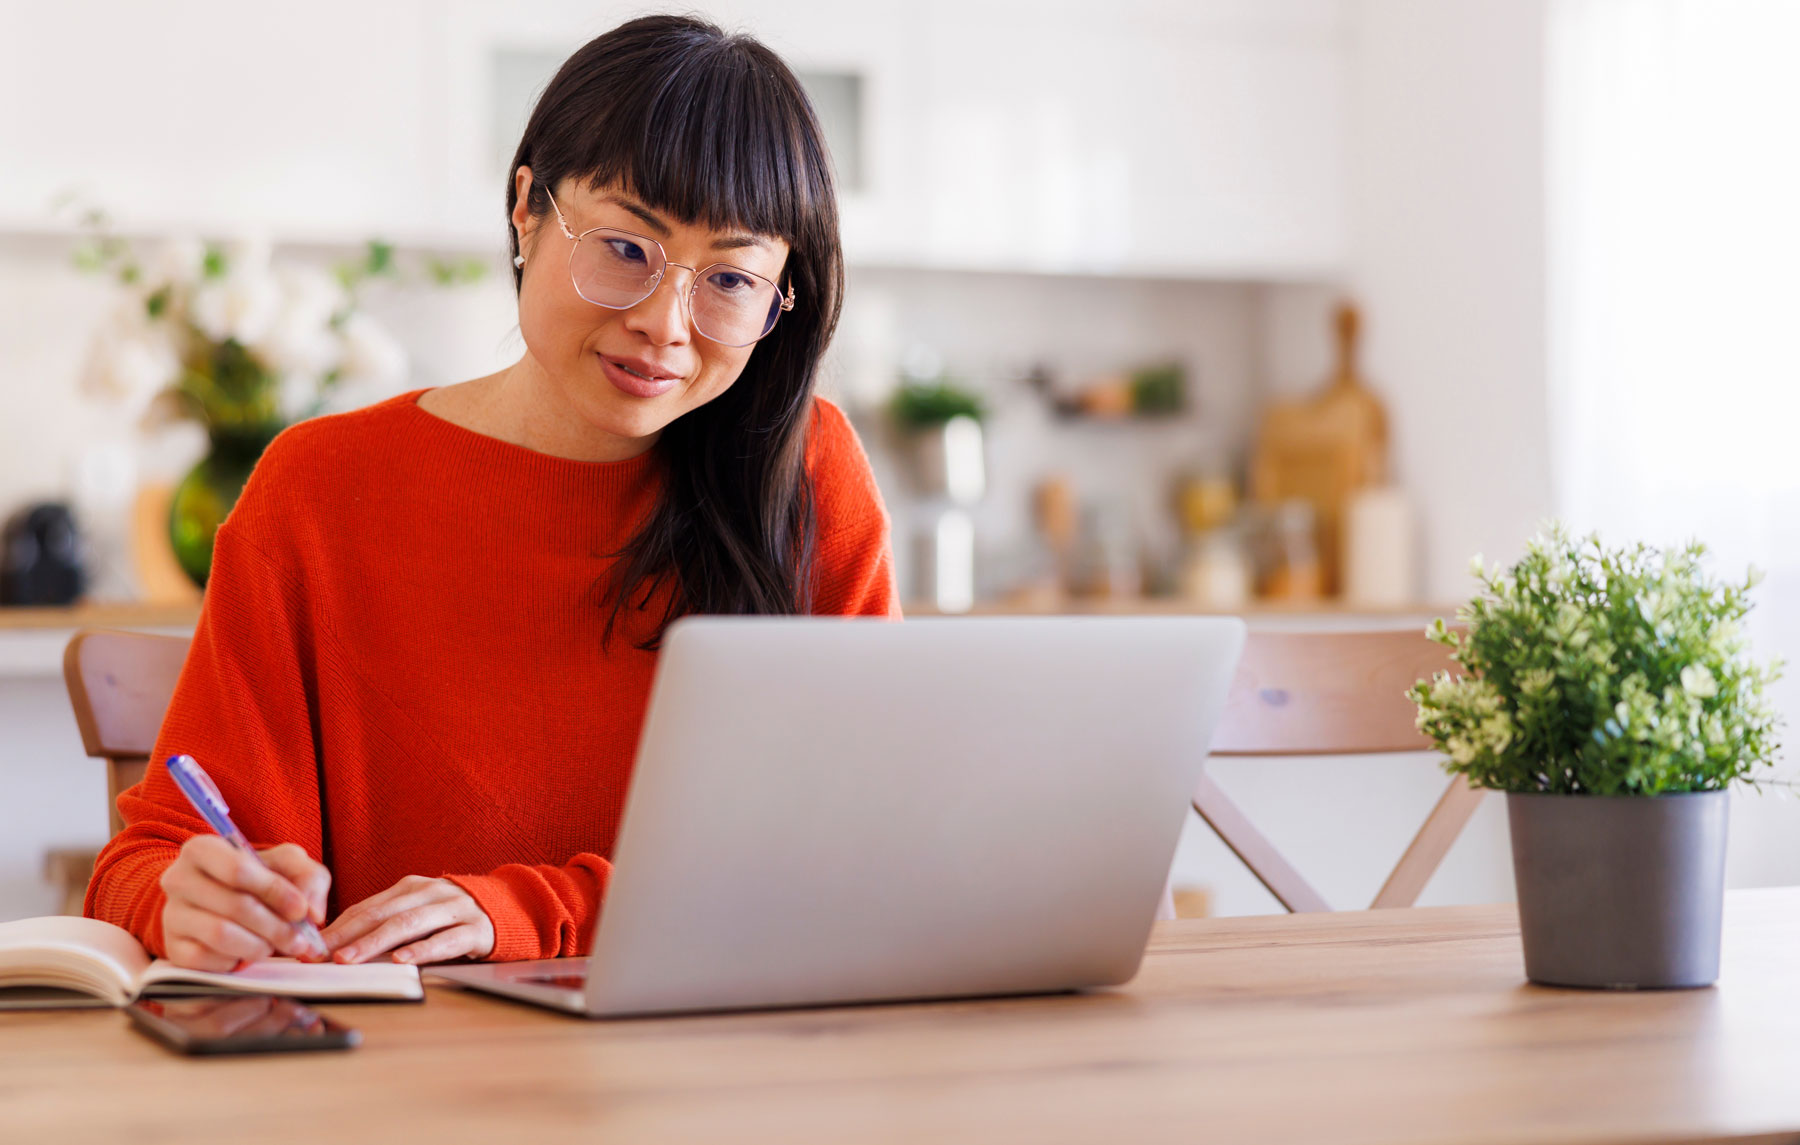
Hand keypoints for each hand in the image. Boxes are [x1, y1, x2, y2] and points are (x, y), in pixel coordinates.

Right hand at [159, 836, 330, 971]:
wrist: (223, 904)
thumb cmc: (258, 879)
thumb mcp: (287, 866)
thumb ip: (308, 877)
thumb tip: (312, 913)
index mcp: (203, 849)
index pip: (239, 869)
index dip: (276, 892)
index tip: (301, 910)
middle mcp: (178, 879)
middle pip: (235, 905)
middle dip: (276, 927)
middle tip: (300, 941)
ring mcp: (171, 915)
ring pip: (221, 934)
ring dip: (259, 946)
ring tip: (275, 947)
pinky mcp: (172, 948)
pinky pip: (206, 960)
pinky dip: (234, 961)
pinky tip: (246, 954)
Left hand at [321, 875, 494, 964]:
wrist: (512, 907)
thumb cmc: (455, 915)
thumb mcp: (420, 910)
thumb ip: (388, 921)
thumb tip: (339, 944)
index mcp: (411, 887)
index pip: (366, 907)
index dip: (337, 927)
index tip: (310, 946)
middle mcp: (431, 893)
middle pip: (382, 913)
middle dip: (348, 935)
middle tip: (321, 954)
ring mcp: (455, 909)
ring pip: (409, 923)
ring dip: (376, 942)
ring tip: (350, 958)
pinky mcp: (477, 929)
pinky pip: (446, 940)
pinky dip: (423, 949)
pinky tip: (404, 960)